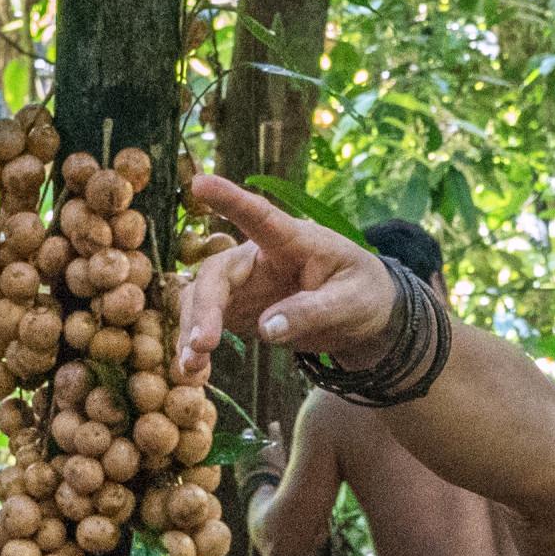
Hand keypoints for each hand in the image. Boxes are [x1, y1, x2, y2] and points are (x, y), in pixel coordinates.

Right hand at [175, 176, 397, 382]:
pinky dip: (196, 346)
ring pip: (203, 299)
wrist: (362, 316)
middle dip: (205, 307)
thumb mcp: (351, 302)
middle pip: (219, 273)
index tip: (199, 183)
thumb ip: (312, 311)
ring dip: (192, 330)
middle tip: (203, 344)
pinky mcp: (238, 310)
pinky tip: (194, 372)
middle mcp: (259, 258)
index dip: (230, 199)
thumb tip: (265, 329)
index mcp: (293, 241)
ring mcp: (245, 285)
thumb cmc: (362, 293)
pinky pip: (206, 323)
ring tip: (191, 368)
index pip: (260, 216)